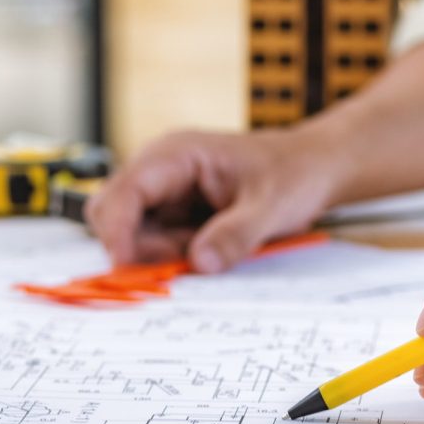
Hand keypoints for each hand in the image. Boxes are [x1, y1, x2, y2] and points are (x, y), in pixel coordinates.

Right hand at [86, 128, 348, 271]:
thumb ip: (237, 234)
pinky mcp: (171, 213)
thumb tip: (201, 263)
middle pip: (111, 214)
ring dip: (158, 255)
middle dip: (135, 248)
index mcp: (176, 155)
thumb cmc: (294, 173)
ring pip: (130, 234)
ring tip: (208, 249)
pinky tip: (205, 249)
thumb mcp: (273, 206)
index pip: (124, 192)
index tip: (127, 267)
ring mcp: (163, 192)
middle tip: (180, 263)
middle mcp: (159, 170)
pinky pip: (152, 243)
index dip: (117, 231)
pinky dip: (170, 257)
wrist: (312, 167)